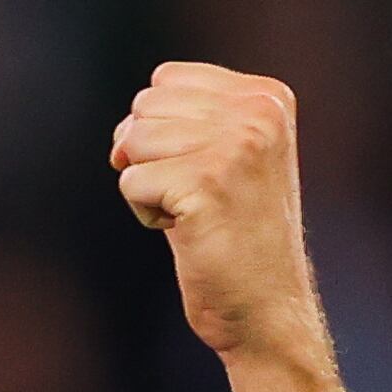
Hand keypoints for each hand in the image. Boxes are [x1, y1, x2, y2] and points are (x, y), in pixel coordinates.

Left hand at [112, 62, 325, 366]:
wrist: (266, 311)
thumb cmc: (236, 239)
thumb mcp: (227, 159)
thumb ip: (190, 121)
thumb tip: (123, 130)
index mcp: (268, 97)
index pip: (165, 80)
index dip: (162, 132)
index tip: (203, 174)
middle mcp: (258, 113)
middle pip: (145, 107)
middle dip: (152, 157)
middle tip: (198, 200)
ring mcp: (235, 146)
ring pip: (133, 141)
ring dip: (149, 186)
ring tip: (195, 215)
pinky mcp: (207, 183)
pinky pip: (130, 181)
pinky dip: (146, 214)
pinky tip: (189, 234)